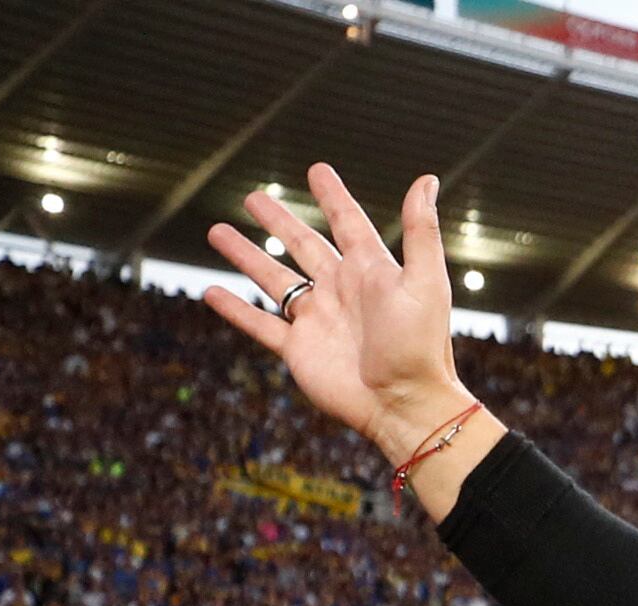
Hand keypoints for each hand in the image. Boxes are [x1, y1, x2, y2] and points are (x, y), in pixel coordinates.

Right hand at [200, 164, 476, 460]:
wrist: (405, 404)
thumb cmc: (420, 346)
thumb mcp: (425, 281)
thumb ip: (420, 231)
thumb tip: (426, 179)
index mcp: (371, 271)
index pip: (348, 223)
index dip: (333, 197)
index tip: (317, 170)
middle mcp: (341, 291)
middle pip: (303, 245)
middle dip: (278, 221)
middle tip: (253, 196)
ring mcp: (317, 320)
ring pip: (274, 279)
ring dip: (246, 255)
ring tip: (217, 231)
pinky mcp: (299, 350)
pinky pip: (260, 324)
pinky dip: (235, 309)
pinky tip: (211, 292)